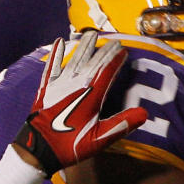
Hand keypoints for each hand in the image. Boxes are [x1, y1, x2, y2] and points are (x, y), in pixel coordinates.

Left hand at [15, 32, 146, 175]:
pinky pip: (51, 66)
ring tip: (91, 35)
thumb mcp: (99, 139)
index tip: (124, 50)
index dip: (116, 59)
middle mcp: (76, 84)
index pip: (107, 70)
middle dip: (104, 50)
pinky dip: (56, 54)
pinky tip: (59, 42)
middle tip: (113, 41)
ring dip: (84, 46)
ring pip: (74, 59)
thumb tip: (144, 113)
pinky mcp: (46, 88)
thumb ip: (120, 125)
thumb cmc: (70, 145)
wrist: (39, 149)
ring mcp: (59, 84)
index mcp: (91, 95)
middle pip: (93, 61)